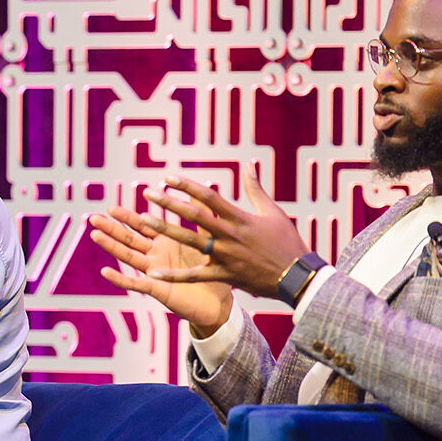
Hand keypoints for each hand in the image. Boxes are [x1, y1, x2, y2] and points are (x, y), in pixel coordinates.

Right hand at [89, 211, 233, 337]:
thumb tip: (199, 191)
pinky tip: (106, 271)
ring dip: (111, 246)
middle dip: (112, 228)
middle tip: (93, 217)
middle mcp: (156, 257)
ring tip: (94, 235)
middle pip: (129, 239)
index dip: (127, 217)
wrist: (220, 303)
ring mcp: (155, 273)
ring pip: (129, 257)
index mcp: (165, 243)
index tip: (111, 207)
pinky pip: (136, 284)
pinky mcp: (158, 290)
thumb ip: (199, 216)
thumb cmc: (213, 272)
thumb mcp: (206, 239)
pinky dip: (121, 278)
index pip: (142, 226)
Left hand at [129, 165, 308, 296]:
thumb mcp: (272, 211)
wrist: (297, 276)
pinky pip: (195, 276)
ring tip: (144, 222)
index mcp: (240, 218)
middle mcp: (230, 235)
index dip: (188, 186)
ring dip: (166, 231)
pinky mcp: (225, 275)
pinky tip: (152, 273)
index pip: (209, 198)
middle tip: (148, 193)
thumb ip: (255, 188)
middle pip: (195, 216)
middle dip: (170, 203)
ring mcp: (226, 256)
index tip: (168, 177)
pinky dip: (174, 276)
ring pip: (190, 242)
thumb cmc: (286, 241)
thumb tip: (249, 164)